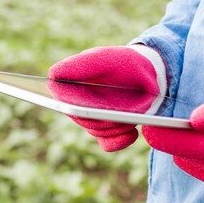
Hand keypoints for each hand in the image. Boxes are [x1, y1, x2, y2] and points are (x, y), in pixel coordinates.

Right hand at [48, 45, 167, 151]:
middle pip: (80, 117)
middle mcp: (80, 102)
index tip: (82, 105)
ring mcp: (95, 118)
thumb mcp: (103, 59)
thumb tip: (52, 75)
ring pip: (95, 130)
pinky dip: (118, 140)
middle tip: (118, 107)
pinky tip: (132, 133)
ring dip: (113, 124)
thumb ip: (79, 65)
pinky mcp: (109, 131)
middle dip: (99, 114)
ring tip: (129, 116)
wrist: (151, 73)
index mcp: (72, 83)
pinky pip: (107, 143)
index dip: (70, 101)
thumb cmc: (123, 62)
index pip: (60, 96)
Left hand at [142, 76, 203, 191]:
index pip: (199, 146)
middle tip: (153, 131)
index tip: (148, 130)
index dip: (170, 140)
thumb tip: (193, 123)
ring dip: (186, 155)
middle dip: (172, 145)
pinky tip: (195, 151)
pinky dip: (202, 165)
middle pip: (198, 159)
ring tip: (172, 137)